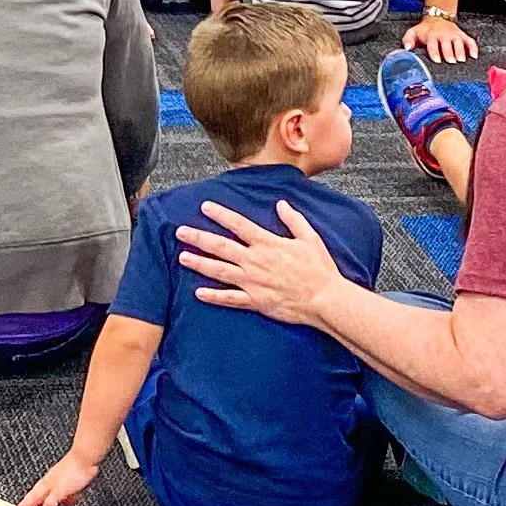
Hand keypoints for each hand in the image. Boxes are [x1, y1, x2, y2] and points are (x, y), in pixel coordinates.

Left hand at [14, 450, 99, 505]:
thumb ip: (69, 493)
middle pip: (33, 494)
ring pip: (35, 500)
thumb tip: (67, 502)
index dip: (30, 497)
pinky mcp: (57, 492)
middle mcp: (48, 481)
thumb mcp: (73, 481)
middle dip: (24, 504)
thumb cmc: (81, 465)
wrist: (83, 458)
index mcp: (50, 477)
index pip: (37, 490)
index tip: (25, 504)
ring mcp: (51, 486)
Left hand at [176, 198, 345, 326]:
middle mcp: (255, 261)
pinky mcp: (256, 301)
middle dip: (199, 238)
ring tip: (182, 258)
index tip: (205, 206)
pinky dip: (213, 296)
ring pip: (220, 271)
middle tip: (180, 232)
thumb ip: (293, 219)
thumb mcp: (309, 238)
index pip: (238, 224)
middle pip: (221, 246)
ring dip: (199, 264)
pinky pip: (230, 299)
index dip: (220, 214)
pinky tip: (198, 293)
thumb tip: (281, 204)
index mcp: (267, 244)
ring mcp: (253, 282)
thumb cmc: (319, 269)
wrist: (325, 299)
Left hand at [405, 13, 478, 63]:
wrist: (437, 18)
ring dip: (461, 51)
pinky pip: (470, 41)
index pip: (433, 44)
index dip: (435, 52)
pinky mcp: (462, 36)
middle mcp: (444, 35)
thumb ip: (408, 40)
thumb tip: (407, 49)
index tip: (437, 60)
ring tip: (461, 60)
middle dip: (449, 53)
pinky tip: (474, 56)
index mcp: (431, 36)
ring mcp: (454, 35)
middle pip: (447, 45)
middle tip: (451, 61)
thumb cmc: (425, 30)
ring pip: (459, 43)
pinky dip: (473, 48)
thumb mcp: (413, 32)